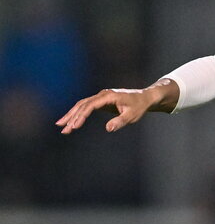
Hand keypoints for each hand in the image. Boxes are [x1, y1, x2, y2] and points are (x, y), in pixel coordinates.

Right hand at [56, 80, 178, 133]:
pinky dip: (77, 113)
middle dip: (71, 117)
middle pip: (82, 105)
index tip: (74, 127)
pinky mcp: (100, 101)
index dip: (81, 116)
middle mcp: (102, 94)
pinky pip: (86, 106)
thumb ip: (120, 122)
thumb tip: (108, 128)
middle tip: (63, 129)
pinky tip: (71, 121)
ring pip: (81, 105)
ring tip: (61, 126)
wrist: (144, 98)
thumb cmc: (139, 107)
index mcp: (108, 96)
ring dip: (71, 115)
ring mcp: (100, 96)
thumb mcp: (132, 116)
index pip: (90, 106)